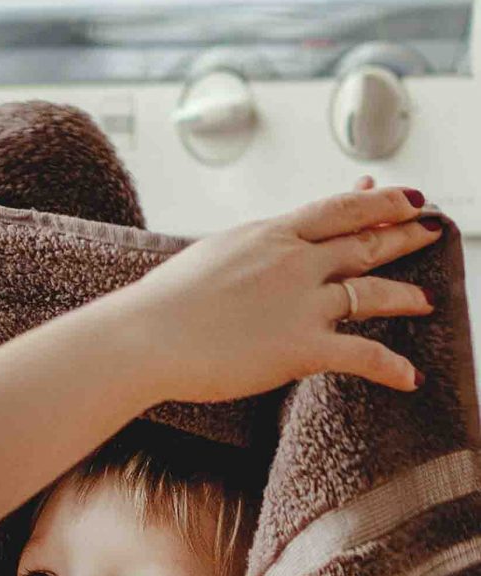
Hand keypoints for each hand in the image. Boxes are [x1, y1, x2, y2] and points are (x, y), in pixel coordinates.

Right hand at [109, 185, 439, 404]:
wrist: (144, 337)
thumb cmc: (161, 303)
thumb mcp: (211, 255)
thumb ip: (249, 249)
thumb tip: (261, 247)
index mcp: (271, 234)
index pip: (338, 209)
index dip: (377, 201)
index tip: (403, 197)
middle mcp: (295, 261)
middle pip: (365, 242)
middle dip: (404, 235)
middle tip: (431, 230)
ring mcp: (302, 303)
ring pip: (373, 293)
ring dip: (406, 296)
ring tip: (425, 301)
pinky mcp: (301, 347)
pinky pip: (362, 355)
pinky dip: (391, 367)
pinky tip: (410, 378)